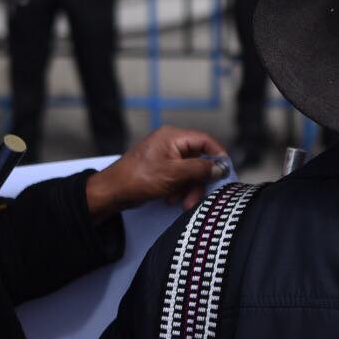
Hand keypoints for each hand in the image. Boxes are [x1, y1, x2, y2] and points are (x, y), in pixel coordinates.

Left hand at [84, 126, 229, 221]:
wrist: (112, 192)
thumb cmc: (138, 179)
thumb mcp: (175, 174)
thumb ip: (200, 169)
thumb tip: (220, 167)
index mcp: (173, 136)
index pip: (205, 140)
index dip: (218, 154)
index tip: (225, 170)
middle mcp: (170, 142)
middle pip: (198, 159)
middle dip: (198, 180)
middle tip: (196, 197)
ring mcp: (165, 156)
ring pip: (189, 171)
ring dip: (188, 188)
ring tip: (180, 202)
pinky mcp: (161, 168)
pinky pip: (179, 177)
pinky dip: (179, 188)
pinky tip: (170, 198)